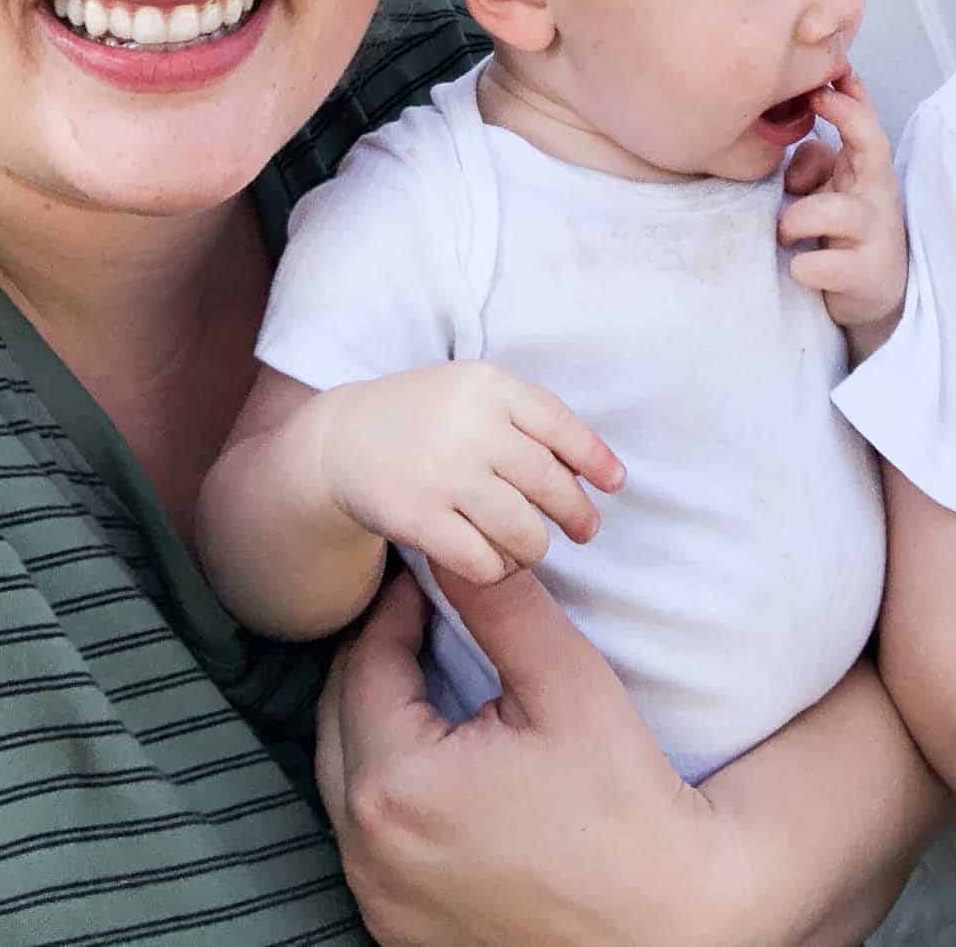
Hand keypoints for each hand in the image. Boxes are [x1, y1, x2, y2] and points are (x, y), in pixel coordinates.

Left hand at [316, 565, 738, 946]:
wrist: (667, 919)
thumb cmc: (623, 804)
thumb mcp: (565, 683)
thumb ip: (500, 605)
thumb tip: (454, 546)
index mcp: (395, 785)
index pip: (364, 665)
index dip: (395, 609)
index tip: (430, 577)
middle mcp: (367, 854)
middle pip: (339, 723)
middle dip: (375, 661)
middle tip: (424, 617)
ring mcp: (381, 902)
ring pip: (347, 785)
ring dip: (377, 725)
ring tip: (432, 679)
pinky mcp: (401, 934)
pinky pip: (371, 844)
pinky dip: (389, 792)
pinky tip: (440, 764)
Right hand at [317, 363, 623, 589]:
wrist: (340, 442)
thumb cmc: (424, 417)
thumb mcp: (473, 393)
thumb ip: (527, 418)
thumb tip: (592, 468)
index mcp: (489, 386)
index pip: (560, 424)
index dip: (595, 459)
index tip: (615, 485)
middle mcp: (471, 427)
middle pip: (549, 484)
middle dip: (577, 514)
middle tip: (585, 530)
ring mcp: (444, 474)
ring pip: (523, 531)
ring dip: (536, 548)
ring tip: (532, 548)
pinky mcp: (419, 519)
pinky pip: (482, 561)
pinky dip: (497, 569)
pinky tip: (493, 562)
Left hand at [777, 70, 906, 339]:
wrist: (871, 296)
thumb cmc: (843, 232)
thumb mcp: (832, 188)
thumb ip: (815, 161)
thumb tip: (794, 154)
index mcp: (867, 172)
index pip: (867, 124)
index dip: (849, 97)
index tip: (825, 76)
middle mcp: (877, 197)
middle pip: (876, 147)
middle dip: (849, 118)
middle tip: (816, 103)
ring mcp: (875, 237)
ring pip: (838, 212)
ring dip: (797, 217)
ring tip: (784, 231)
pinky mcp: (865, 276)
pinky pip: (821, 266)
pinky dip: (801, 265)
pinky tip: (796, 268)